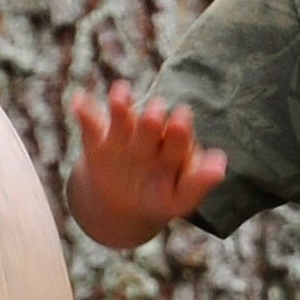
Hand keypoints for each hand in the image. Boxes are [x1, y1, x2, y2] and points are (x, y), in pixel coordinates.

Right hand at [66, 82, 225, 247]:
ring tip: (120, 94)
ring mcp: (123, 137)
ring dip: (121, 105)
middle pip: (151, 124)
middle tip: (155, 114)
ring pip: (122, 117)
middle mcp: (150, 136)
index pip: (178, 138)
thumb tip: (221, 166)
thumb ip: (198, 183)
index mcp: (173, 147)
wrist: (122, 204)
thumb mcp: (179, 198)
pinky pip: (90, 124)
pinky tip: (79, 101)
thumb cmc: (159, 198)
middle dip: (153, 119)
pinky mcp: (98, 141)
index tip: (182, 119)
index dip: (180, 130)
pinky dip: (84, 111)